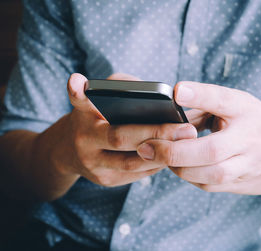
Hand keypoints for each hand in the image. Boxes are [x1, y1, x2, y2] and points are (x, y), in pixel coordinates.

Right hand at [57, 73, 196, 186]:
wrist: (71, 151)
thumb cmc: (96, 116)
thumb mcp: (101, 99)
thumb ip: (120, 87)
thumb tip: (155, 93)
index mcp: (82, 114)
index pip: (78, 100)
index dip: (77, 91)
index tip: (76, 80)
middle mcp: (83, 140)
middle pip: (120, 138)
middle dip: (156, 134)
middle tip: (187, 129)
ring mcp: (94, 165)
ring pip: (132, 163)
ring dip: (163, 153)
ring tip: (188, 143)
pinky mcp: (106, 180)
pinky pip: (137, 174)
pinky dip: (157, 163)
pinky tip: (175, 154)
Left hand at [137, 81, 260, 194]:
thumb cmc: (259, 124)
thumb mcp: (240, 104)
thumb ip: (207, 102)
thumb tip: (172, 101)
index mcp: (247, 112)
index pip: (223, 100)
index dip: (201, 94)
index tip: (176, 91)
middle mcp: (249, 140)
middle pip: (209, 150)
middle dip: (173, 151)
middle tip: (146, 147)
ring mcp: (248, 166)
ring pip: (207, 174)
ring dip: (178, 167)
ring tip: (158, 156)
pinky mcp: (243, 185)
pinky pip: (209, 184)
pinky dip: (189, 176)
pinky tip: (179, 166)